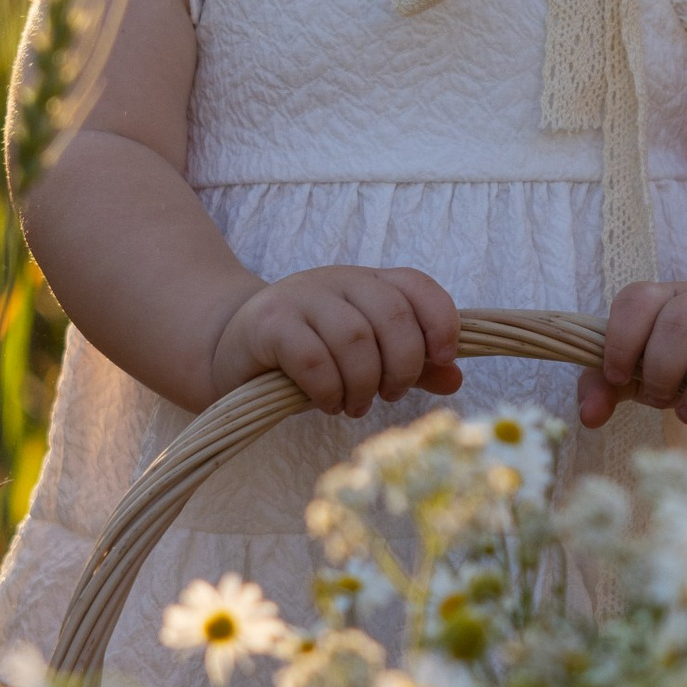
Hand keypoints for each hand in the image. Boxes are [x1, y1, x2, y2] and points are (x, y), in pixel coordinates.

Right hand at [205, 264, 463, 413]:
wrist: (232, 349)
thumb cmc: (310, 355)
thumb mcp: (366, 358)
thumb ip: (411, 366)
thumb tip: (455, 378)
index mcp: (369, 282)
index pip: (418, 287)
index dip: (441, 322)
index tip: (441, 360)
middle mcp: (338, 280)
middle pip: (393, 315)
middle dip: (402, 366)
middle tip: (388, 395)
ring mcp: (302, 297)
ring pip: (355, 339)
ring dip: (363, 384)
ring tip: (355, 405)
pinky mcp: (270, 323)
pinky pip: (314, 358)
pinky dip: (330, 390)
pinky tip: (328, 402)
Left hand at [581, 280, 686, 429]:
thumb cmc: (679, 362)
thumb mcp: (637, 368)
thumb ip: (604, 386)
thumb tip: (588, 415)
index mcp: (665, 297)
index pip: (638, 300)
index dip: (621, 340)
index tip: (618, 377)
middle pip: (684, 320)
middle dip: (664, 370)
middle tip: (661, 401)